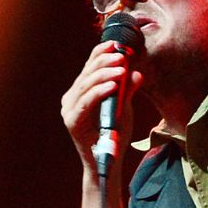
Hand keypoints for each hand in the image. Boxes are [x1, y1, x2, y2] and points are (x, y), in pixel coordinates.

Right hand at [60, 39, 140, 174]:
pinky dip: (99, 92)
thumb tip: (137, 72)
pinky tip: (113, 85)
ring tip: (121, 69)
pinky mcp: (72, 121)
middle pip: (87, 73)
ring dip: (104, 74)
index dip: (101, 53)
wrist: (107, 163)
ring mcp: (69, 110)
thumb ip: (126, 91)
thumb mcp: (123, 108)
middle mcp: (71, 99)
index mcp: (80, 92)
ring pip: (86, 85)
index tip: (117, 44)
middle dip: (105, 62)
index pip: (89, 67)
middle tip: (122, 56)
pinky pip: (86, 102)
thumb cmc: (114, 136)